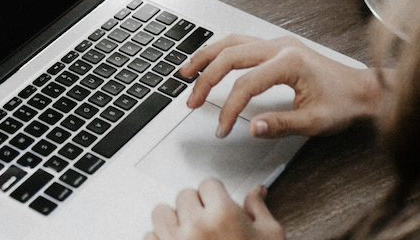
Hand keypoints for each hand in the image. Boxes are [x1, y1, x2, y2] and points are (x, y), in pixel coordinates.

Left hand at [147, 179, 283, 239]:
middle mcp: (195, 226)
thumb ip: (259, 211)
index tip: (218, 204)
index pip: (208, 184)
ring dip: (174, 220)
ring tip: (189, 233)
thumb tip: (256, 192)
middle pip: (184, 195)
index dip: (216, 194)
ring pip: (161, 213)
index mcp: (223, 215)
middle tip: (208, 222)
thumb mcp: (270, 237)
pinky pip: (149, 237)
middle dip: (196, 206)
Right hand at [179, 34, 382, 137]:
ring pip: (232, 42)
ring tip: (186, 72)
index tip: (222, 129)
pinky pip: (241, 42)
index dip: (229, 109)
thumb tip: (252, 127)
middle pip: (230, 56)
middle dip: (206, 79)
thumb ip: (281, 125)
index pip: (245, 84)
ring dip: (206, 57)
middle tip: (192, 101)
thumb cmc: (344, 103)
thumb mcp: (314, 122)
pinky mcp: (278, 47)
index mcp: (289, 62)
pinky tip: (210, 62)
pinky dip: (221, 52)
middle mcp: (281, 46)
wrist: (364, 90)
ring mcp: (279, 43)